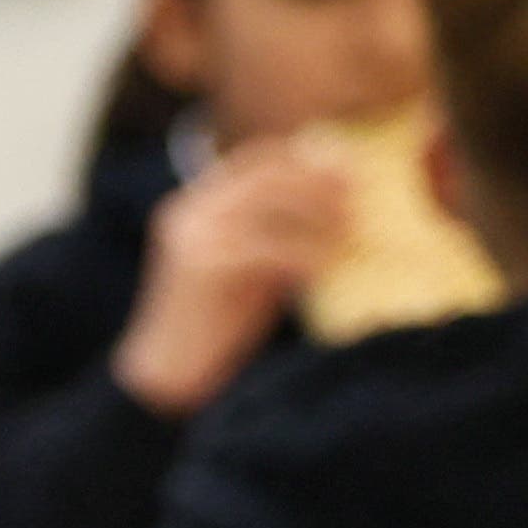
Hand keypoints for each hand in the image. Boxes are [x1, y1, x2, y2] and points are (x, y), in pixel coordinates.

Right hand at [109, 138, 359, 416]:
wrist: (168, 370)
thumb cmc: (215, 321)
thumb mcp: (245, 262)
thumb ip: (273, 229)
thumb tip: (335, 199)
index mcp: (194, 203)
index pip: (255, 158)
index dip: (303, 157)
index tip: (345, 163)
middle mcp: (191, 210)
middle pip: (268, 175)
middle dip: (317, 180)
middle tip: (358, 193)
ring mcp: (196, 236)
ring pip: (274, 205)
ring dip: (319, 213)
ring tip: (350, 228)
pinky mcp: (208, 266)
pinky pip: (274, 249)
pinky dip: (308, 255)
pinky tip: (327, 267)